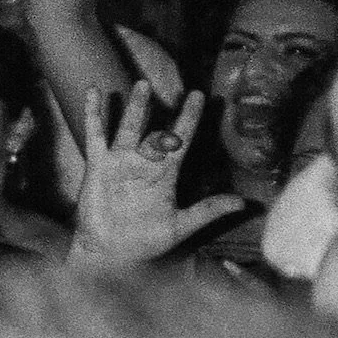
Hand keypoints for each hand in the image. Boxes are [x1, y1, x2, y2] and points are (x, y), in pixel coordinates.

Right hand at [68, 84, 245, 271]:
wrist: (111, 253)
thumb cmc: (145, 241)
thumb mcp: (181, 225)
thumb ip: (208, 211)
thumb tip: (243, 204)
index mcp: (165, 174)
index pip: (182, 140)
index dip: (190, 118)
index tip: (200, 96)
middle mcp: (144, 163)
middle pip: (156, 130)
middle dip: (165, 111)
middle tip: (175, 87)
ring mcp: (120, 162)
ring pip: (128, 127)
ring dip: (135, 107)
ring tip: (141, 85)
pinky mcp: (98, 165)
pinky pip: (95, 135)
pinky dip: (94, 114)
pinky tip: (94, 92)